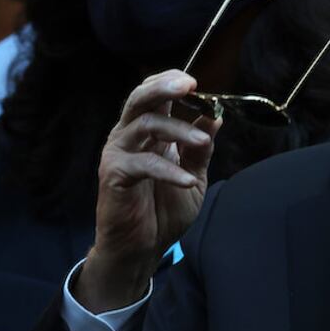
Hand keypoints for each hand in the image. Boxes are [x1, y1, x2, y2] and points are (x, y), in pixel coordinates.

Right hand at [74, 70, 220, 312]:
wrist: (142, 248)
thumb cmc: (164, 209)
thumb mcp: (193, 174)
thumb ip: (200, 147)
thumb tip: (215, 115)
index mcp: (147, 130)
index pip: (154, 95)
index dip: (171, 83)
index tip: (196, 82)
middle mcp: (128, 135)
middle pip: (140, 99)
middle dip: (164, 87)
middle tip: (190, 85)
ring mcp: (118, 153)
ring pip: (144, 125)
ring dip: (178, 130)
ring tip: (203, 141)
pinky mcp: (113, 175)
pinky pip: (143, 164)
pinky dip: (169, 170)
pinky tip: (188, 180)